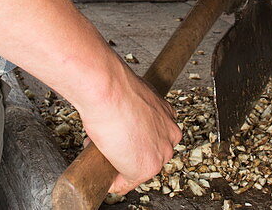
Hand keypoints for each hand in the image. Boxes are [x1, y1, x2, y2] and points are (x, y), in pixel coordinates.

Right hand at [76, 65, 182, 194]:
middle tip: (108, 144)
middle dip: (126, 151)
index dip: (132, 136)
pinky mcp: (146, 168)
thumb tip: (118, 117)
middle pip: (148, 152)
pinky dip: (112, 182)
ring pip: (138, 168)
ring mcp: (160, 152)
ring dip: (118, 165)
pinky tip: (102, 173)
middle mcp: (170, 134)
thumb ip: (132, 109)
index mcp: (167, 114)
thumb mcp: (130, 94)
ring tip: (101, 153)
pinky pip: (126, 183)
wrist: (109, 89)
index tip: (119, 135)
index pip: (153, 134)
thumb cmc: (114, 87)